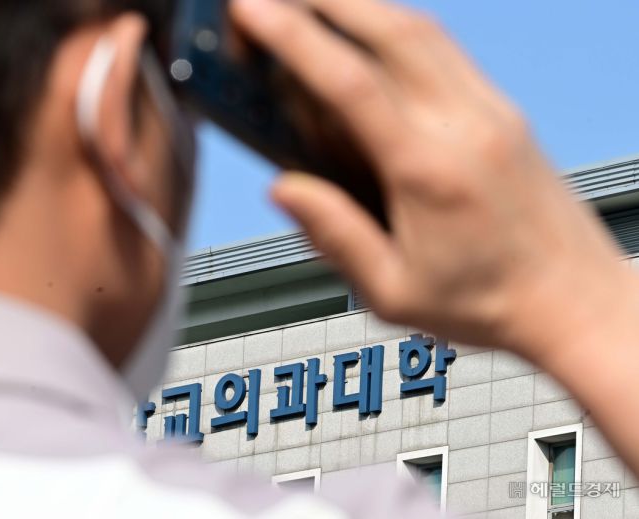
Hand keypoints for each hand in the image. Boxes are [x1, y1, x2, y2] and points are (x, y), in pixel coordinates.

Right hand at [230, 0, 628, 360]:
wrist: (576, 303)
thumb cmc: (488, 305)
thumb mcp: (393, 292)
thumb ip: (335, 235)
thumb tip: (284, 187)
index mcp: (429, 172)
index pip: (351, 83)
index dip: (293, 39)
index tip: (252, 11)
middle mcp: (466, 126)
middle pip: (392, 30)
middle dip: (326, 1)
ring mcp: (494, 112)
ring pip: (424, 30)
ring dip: (365, 7)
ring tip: (318, 6)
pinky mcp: (506, 113)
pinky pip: (446, 51)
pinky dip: (401, 30)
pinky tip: (374, 38)